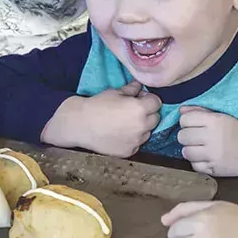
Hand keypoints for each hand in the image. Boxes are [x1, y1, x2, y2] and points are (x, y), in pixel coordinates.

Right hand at [41, 81, 161, 157]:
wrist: (80, 125)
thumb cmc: (97, 105)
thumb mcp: (115, 92)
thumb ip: (131, 89)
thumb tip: (139, 86)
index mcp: (140, 109)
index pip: (156, 102)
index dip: (148, 99)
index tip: (139, 99)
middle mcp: (142, 126)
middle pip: (155, 118)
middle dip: (147, 113)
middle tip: (132, 111)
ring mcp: (137, 141)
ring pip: (147, 132)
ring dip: (141, 127)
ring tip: (124, 124)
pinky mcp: (130, 152)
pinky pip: (137, 144)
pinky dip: (132, 139)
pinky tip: (119, 134)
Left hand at [176, 107, 237, 176]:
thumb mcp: (224, 116)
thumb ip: (201, 111)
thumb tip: (181, 110)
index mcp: (215, 121)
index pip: (185, 119)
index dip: (187, 122)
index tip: (194, 125)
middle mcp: (212, 137)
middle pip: (182, 136)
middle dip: (187, 136)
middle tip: (196, 137)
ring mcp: (212, 155)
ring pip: (186, 152)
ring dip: (191, 150)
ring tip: (201, 148)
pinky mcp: (214, 169)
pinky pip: (194, 166)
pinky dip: (198, 162)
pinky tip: (206, 158)